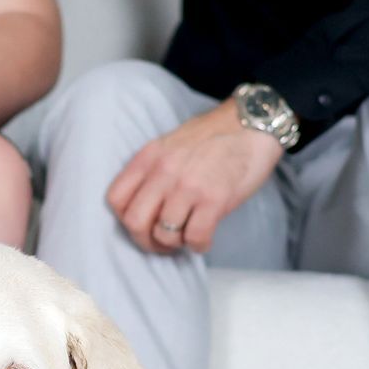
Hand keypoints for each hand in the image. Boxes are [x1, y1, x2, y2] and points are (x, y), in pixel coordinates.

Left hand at [105, 102, 281, 253]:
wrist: (253, 122)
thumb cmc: (215, 136)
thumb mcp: (171, 144)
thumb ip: (154, 170)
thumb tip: (146, 207)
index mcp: (149, 157)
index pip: (115, 199)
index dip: (125, 219)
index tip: (144, 223)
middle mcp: (164, 171)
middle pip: (134, 222)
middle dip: (147, 241)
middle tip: (164, 241)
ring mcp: (188, 186)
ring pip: (164, 234)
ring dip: (176, 243)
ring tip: (188, 235)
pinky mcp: (215, 199)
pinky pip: (195, 237)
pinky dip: (199, 245)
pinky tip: (205, 238)